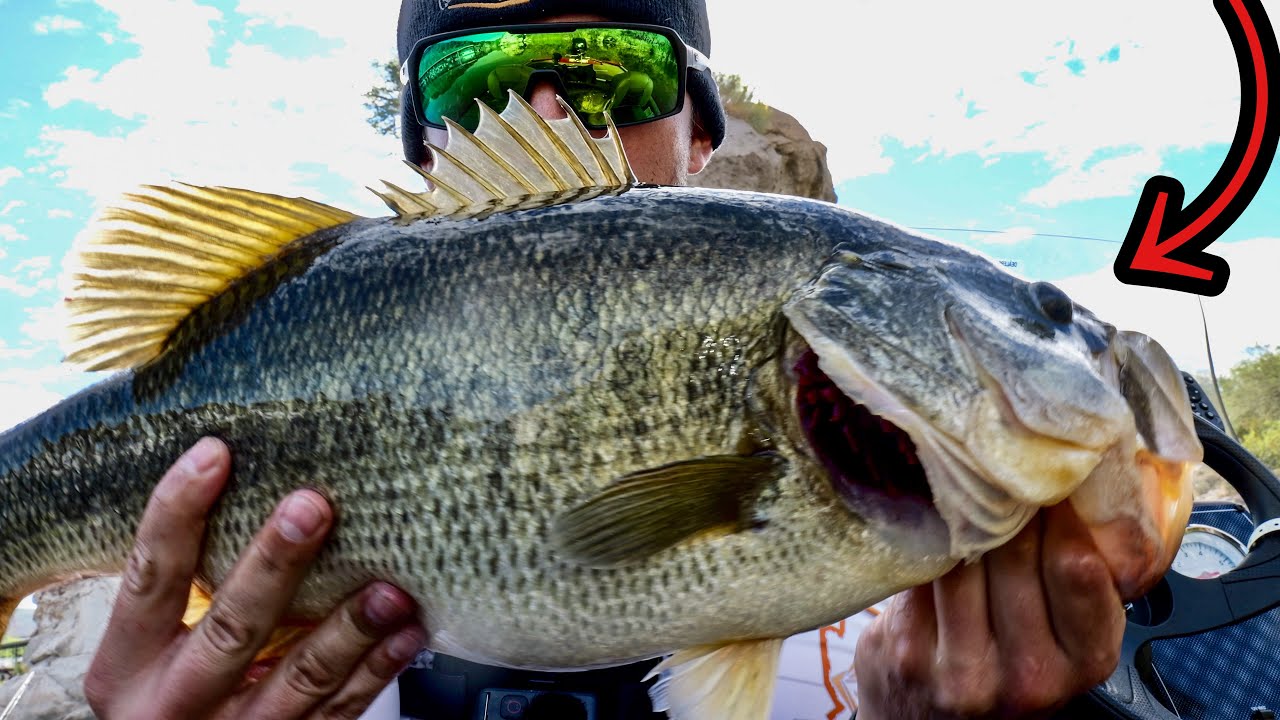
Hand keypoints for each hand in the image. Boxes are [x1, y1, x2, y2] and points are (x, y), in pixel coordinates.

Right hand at [86, 437, 427, 719]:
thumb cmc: (169, 687)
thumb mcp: (151, 649)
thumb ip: (190, 589)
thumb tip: (259, 488)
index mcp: (126, 665)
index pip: (151, 577)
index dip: (177, 513)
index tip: (214, 454)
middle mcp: (174, 701)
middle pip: (230, 627)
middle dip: (275, 565)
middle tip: (312, 508)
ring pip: (299, 677)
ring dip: (350, 628)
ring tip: (389, 589)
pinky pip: (338, 710)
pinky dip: (377, 670)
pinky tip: (406, 633)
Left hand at [854, 502, 1124, 718]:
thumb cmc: (1006, 667)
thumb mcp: (1064, 637)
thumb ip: (1078, 581)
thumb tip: (1077, 481)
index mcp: (1084, 660)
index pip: (1077, 567)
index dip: (1060, 512)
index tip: (1049, 475)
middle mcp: (1029, 674)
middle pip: (1015, 554)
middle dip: (1008, 503)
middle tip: (1000, 465)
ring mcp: (963, 669)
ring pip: (963, 560)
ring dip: (962, 517)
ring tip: (964, 487)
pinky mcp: (909, 654)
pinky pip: (920, 573)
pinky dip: (924, 542)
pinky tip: (928, 524)